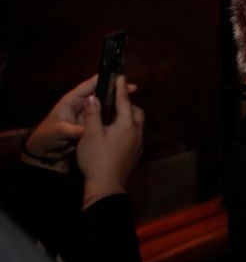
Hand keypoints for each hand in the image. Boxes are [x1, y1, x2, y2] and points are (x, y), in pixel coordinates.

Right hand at [76, 75, 143, 208]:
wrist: (107, 185)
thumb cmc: (97, 158)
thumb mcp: (90, 134)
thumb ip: (93, 114)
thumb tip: (93, 97)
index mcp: (127, 124)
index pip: (124, 100)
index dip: (121, 88)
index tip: (121, 77)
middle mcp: (137, 131)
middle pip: (136, 112)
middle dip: (127, 104)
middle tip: (115, 100)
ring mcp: (138, 144)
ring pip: (137, 124)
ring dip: (129, 117)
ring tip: (115, 117)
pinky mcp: (136, 153)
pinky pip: (135, 135)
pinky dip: (128, 129)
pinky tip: (117, 134)